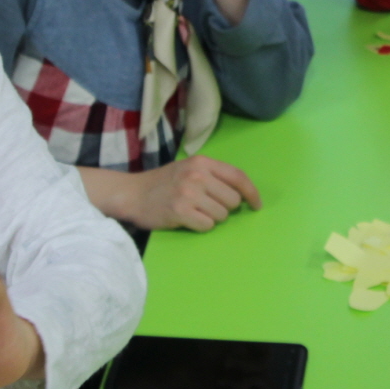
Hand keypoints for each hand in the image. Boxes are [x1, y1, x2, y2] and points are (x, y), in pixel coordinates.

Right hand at [128, 155, 262, 231]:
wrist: (132, 194)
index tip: (257, 205)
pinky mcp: (180, 211)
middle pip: (232, 200)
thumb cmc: (164, 183)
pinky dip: (200, 226)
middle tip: (206, 207)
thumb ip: (213, 176)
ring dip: (211, 218)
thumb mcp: (189, 169)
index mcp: (202, 162)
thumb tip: (243, 193)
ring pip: (221, 215)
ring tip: (194, 212)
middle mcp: (197, 175)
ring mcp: (189, 193)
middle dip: (225, 208)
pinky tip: (187, 219)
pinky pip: (207, 226)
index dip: (252, 193)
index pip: (238, 177)